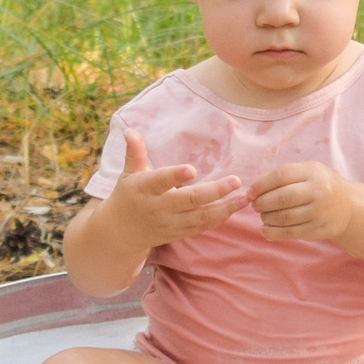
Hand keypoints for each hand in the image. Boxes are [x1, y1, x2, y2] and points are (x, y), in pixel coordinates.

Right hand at [103, 130, 245, 246]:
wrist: (119, 233)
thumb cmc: (127, 196)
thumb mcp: (127, 173)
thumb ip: (134, 152)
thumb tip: (131, 130)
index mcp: (144, 189)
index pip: (160, 181)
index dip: (175, 176)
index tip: (192, 169)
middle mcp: (158, 207)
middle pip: (189, 200)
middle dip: (215, 191)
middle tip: (236, 181)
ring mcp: (169, 223)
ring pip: (200, 218)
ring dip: (224, 208)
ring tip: (244, 198)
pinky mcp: (178, 234)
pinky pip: (201, 227)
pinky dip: (218, 219)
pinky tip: (235, 208)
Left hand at [251, 159, 358, 241]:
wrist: (348, 206)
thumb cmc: (320, 186)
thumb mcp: (308, 172)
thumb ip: (283, 176)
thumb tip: (253, 191)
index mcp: (313, 172)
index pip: (280, 175)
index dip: (261, 184)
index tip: (250, 192)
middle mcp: (319, 191)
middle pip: (281, 198)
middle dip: (262, 203)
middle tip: (255, 205)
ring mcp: (320, 212)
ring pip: (284, 217)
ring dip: (266, 218)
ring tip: (263, 216)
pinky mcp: (318, 230)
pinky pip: (290, 233)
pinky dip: (273, 233)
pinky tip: (266, 230)